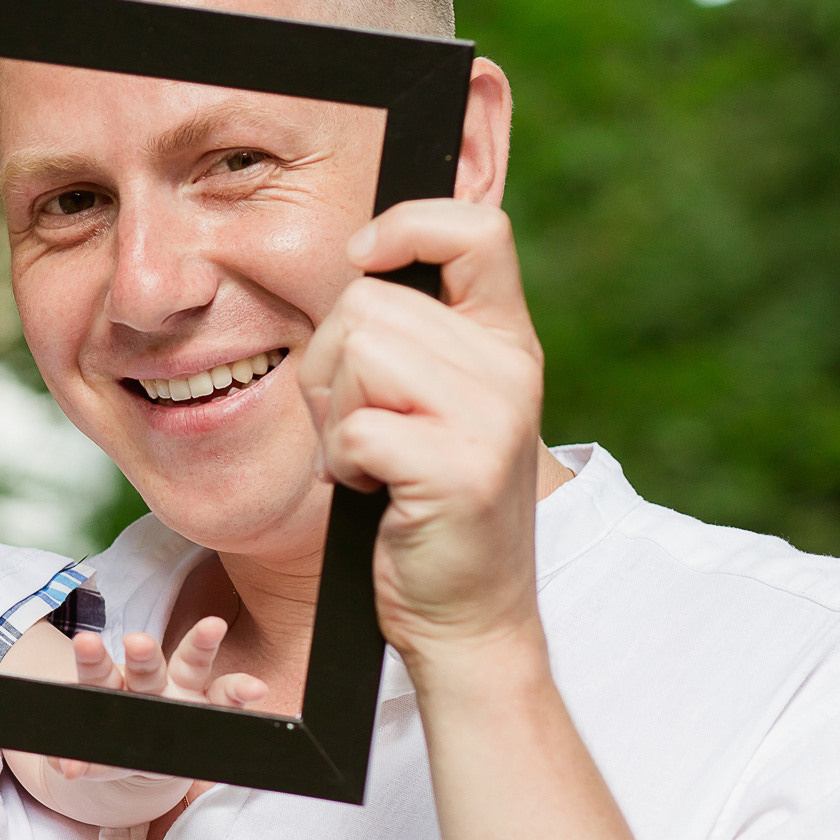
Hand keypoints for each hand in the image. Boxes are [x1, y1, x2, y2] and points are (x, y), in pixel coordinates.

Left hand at [53, 617, 268, 778]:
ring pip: (190, 665)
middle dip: (141, 655)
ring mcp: (183, 696)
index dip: (92, 661)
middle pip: (144, 669)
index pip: (99, 675)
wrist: (146, 759)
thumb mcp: (98, 752)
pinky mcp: (211, 709)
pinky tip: (257, 688)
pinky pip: (228, 698)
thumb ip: (84, 758)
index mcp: (114, 691)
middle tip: (135, 640)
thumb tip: (66, 767)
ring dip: (200, 647)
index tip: (84, 644)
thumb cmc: (121, 743)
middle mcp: (150, 688)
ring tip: (214, 626)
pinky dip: (241, 693)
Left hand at [299, 198, 548, 674]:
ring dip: (333, 415)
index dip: (406, 226)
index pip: (476, 229)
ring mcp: (490, 418)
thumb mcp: (436, 404)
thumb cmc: (427, 505)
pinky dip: (342, 462)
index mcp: (506, 341)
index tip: (364, 258)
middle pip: (367, 303)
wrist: (468, 614)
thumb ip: (410, 337)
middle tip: (359, 428)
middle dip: (329, 367)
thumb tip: (355, 268)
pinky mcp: (457, 470)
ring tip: (370, 460)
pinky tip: (374, 492)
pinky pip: (354, 427)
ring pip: (355, 354)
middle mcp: (510, 368)